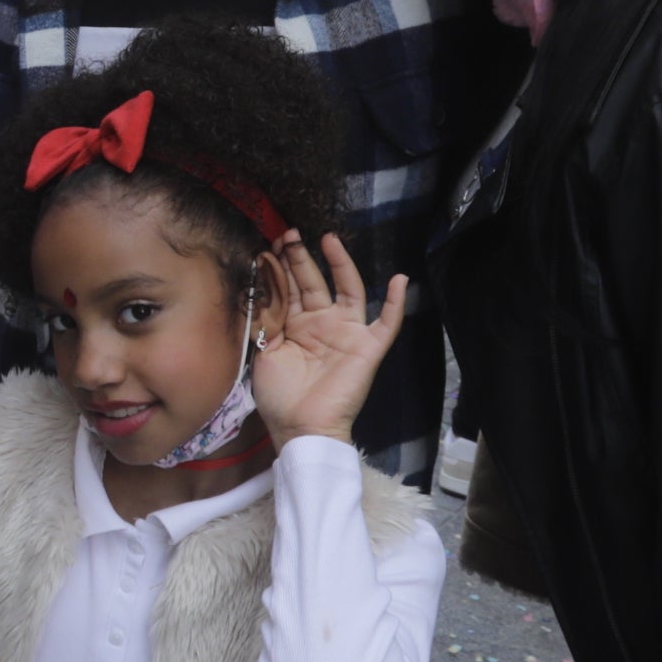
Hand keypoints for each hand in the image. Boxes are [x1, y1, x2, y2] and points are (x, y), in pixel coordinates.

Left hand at [248, 233, 406, 443]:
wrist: (301, 428)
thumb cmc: (280, 397)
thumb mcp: (265, 352)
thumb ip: (268, 321)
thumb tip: (262, 289)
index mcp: (296, 327)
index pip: (290, 289)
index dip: (280, 267)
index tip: (269, 244)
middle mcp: (322, 324)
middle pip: (313, 282)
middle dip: (301, 258)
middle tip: (289, 233)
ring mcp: (347, 333)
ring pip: (346, 290)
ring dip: (339, 264)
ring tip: (328, 238)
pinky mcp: (368, 348)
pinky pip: (388, 323)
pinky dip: (396, 302)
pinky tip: (399, 279)